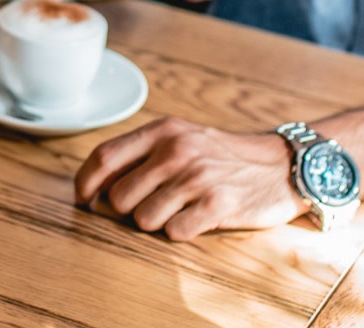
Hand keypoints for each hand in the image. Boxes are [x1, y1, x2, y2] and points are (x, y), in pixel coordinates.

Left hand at [72, 117, 304, 239]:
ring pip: (143, 219)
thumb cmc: (220, 155)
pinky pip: (174, 233)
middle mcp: (177, 150)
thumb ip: (140, 152)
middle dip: (128, 210)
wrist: (279, 164)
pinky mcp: (218, 204)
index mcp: (163, 130)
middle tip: (150, 205)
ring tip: (178, 210)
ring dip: (155, 223)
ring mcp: (198, 177)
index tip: (83, 200)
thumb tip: (93, 180)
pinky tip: (196, 219)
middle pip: (119, 197)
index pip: (104, 157)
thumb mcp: (180, 138)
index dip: (85, 183)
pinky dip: (180, 232)